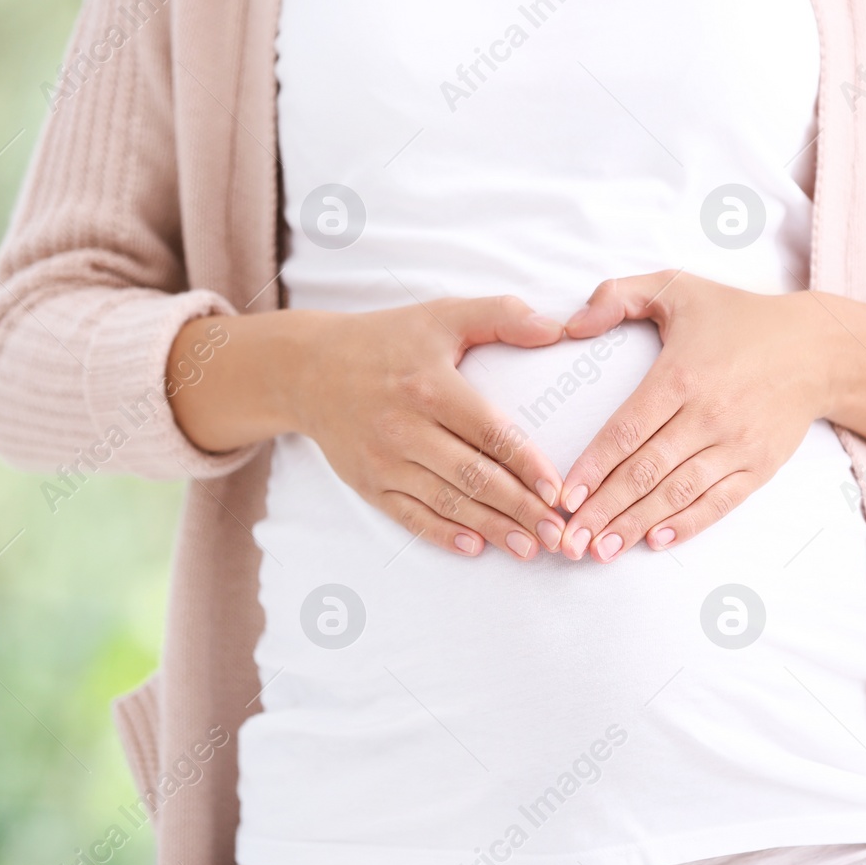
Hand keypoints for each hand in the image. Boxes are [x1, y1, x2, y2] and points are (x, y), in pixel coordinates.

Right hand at [170, 297, 570, 558]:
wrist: (307, 369)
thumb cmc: (386, 340)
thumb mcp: (442, 315)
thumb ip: (502, 316)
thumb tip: (558, 328)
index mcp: (430, 387)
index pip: (490, 433)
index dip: (527, 465)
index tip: (558, 491)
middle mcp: (405, 428)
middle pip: (473, 476)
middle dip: (520, 509)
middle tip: (558, 535)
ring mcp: (383, 460)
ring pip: (447, 502)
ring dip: (492, 529)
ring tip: (530, 548)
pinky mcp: (367, 483)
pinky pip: (410, 516)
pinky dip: (443, 535)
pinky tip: (476, 547)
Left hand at [555, 272, 832, 561]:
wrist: (818, 347)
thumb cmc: (739, 317)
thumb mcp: (677, 287)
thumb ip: (618, 296)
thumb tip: (570, 324)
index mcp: (681, 376)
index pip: (627, 430)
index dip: (594, 467)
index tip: (564, 495)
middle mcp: (709, 414)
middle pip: (646, 472)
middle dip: (604, 510)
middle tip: (569, 541)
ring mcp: (737, 444)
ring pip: (678, 493)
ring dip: (636, 525)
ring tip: (600, 551)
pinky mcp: (760, 465)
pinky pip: (719, 502)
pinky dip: (687, 524)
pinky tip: (656, 541)